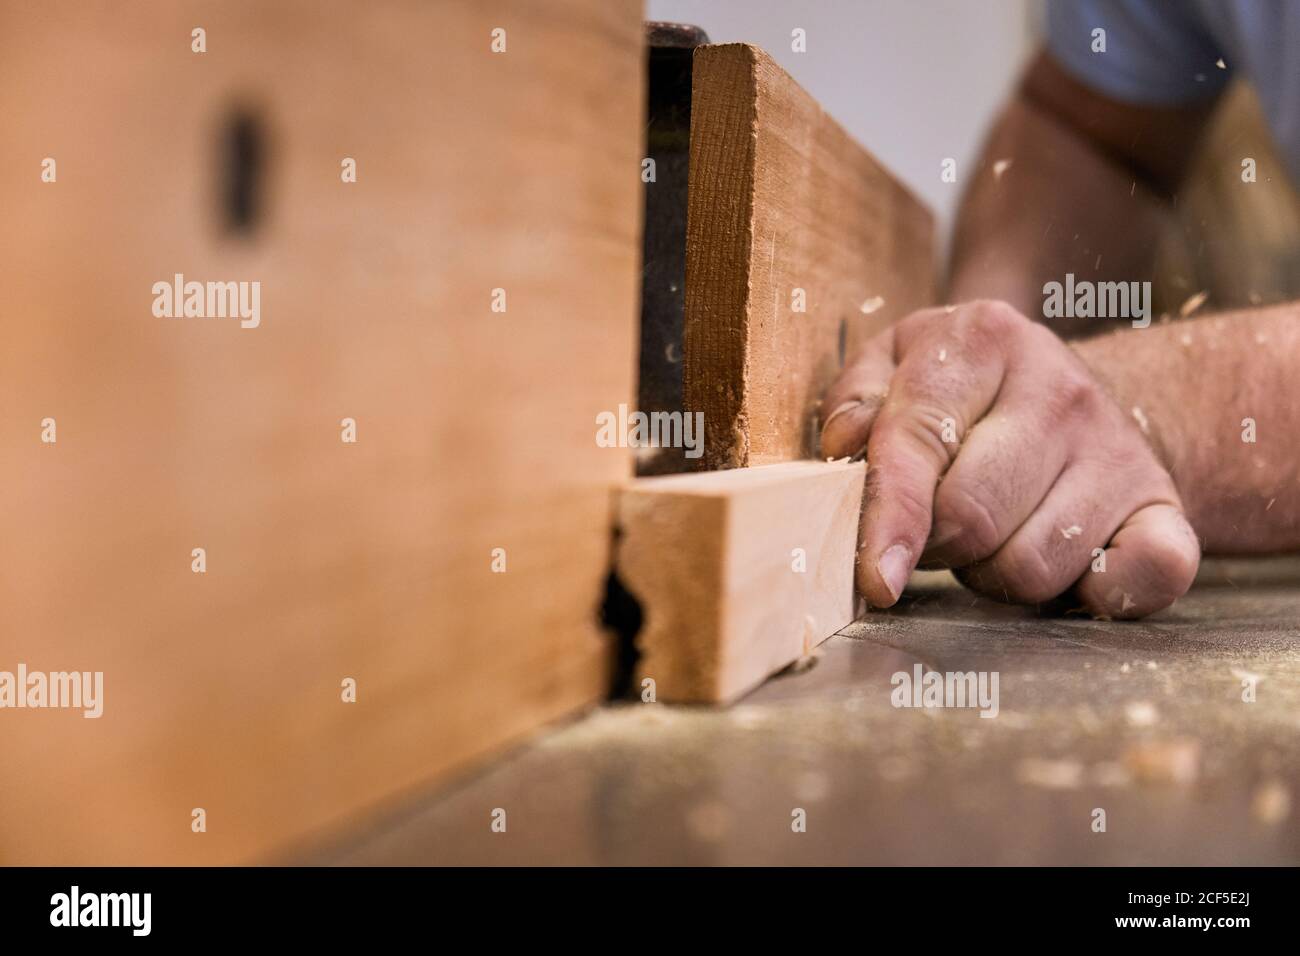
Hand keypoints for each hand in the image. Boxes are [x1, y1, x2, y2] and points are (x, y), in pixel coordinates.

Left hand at [820, 300, 1199, 617]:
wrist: (1077, 398)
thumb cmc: (961, 396)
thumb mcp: (895, 367)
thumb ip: (853, 402)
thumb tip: (847, 448)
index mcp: (983, 340)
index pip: (917, 439)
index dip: (888, 517)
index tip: (875, 577)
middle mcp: (1060, 388)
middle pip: (971, 516)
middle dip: (936, 545)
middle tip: (936, 530)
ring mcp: (1119, 449)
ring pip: (1032, 564)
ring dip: (994, 573)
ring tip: (994, 533)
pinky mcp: (1165, 507)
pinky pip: (1143, 577)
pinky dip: (1102, 596)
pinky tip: (1075, 570)